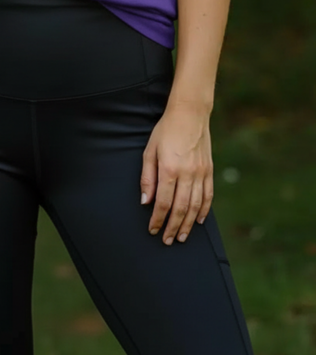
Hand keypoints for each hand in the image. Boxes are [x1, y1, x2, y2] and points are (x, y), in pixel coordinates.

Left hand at [140, 101, 213, 244]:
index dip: (157, 219)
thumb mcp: (150, 150)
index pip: (163, 202)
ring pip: (195, 206)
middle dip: (172, 227)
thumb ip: (147, 177)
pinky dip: (204, 211)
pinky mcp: (209, 170)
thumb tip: (146, 201)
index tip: (153, 230)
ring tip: (181, 237)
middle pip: (180, 208)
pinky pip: (208, 196)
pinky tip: (198, 221)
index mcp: (169, 169)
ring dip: (188, 224)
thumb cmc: (165, 131)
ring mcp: (200, 173)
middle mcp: (187, 173)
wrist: (190, 114)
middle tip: (167, 240)